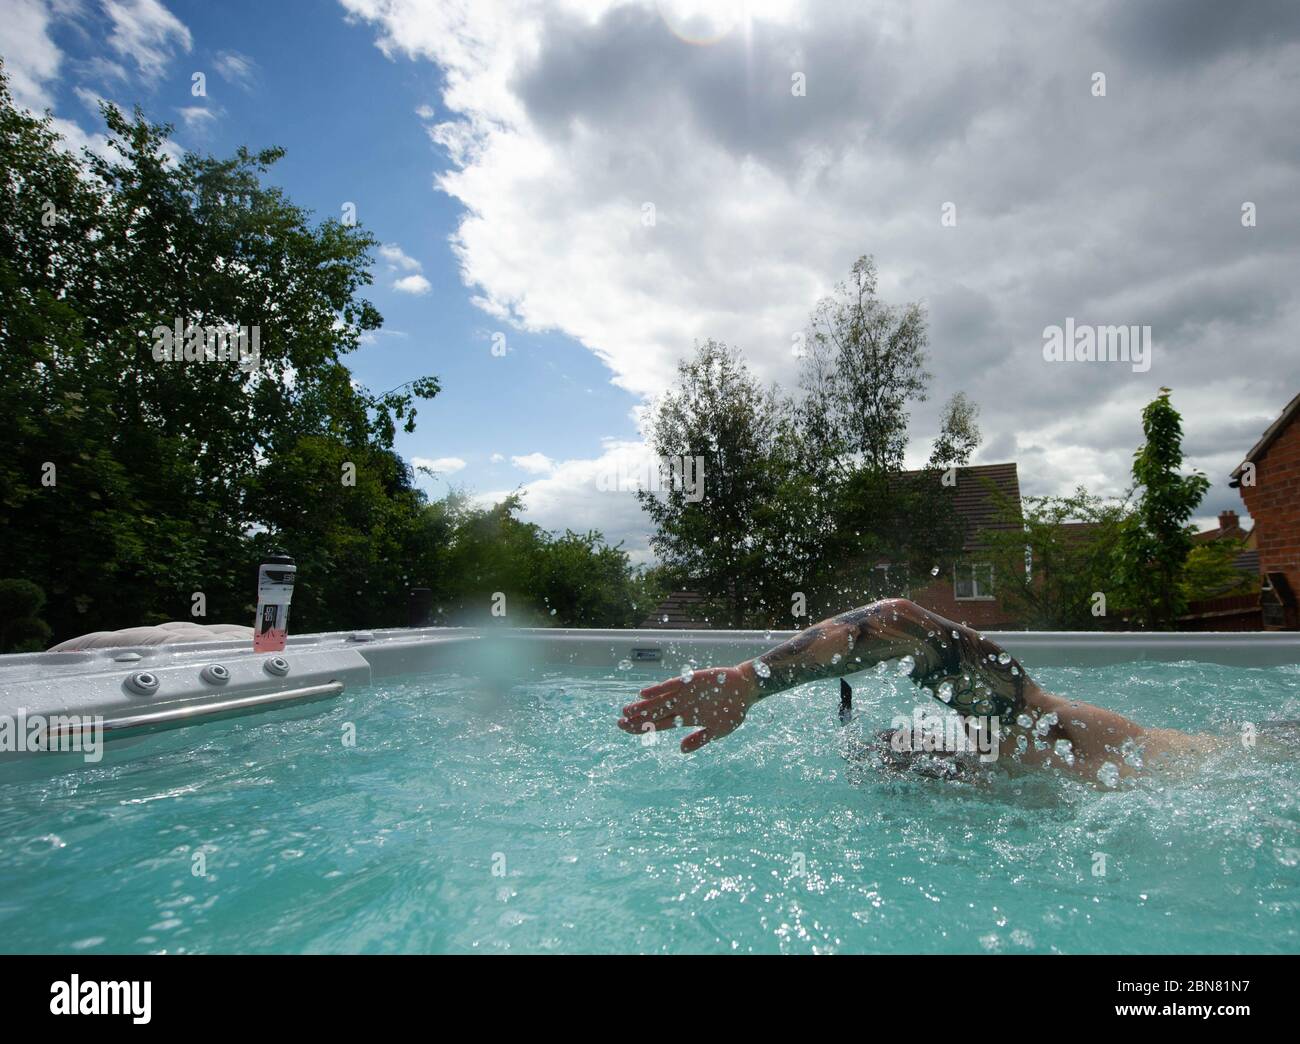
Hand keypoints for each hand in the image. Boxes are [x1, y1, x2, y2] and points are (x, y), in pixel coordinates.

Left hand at [618, 664, 759, 752]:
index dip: (643, 727)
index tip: (626, 730)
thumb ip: (700, 739)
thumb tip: (681, 749)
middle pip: (655, 713)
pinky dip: (658, 690)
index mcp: (686, 719)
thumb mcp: (718, 730)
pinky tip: (643, 694)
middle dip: (637, 718)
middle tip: (619, 722)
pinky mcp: (690, 681)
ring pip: (659, 701)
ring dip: (643, 706)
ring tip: (626, 710)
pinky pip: (671, 686)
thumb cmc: (733, 710)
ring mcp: (684, 693)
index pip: (659, 724)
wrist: (745, 688)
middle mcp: (681, 706)